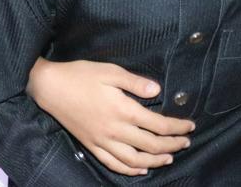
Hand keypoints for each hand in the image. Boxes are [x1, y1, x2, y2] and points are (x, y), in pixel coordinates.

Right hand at [27, 59, 193, 175]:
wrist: (49, 87)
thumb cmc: (79, 75)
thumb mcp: (108, 71)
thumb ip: (134, 82)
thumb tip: (158, 91)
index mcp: (123, 110)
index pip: (158, 125)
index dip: (177, 128)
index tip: (190, 126)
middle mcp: (115, 130)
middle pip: (151, 145)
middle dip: (172, 145)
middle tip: (186, 142)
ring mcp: (102, 141)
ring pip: (135, 160)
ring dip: (155, 161)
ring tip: (169, 157)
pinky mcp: (91, 145)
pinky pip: (113, 163)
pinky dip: (130, 169)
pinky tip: (140, 169)